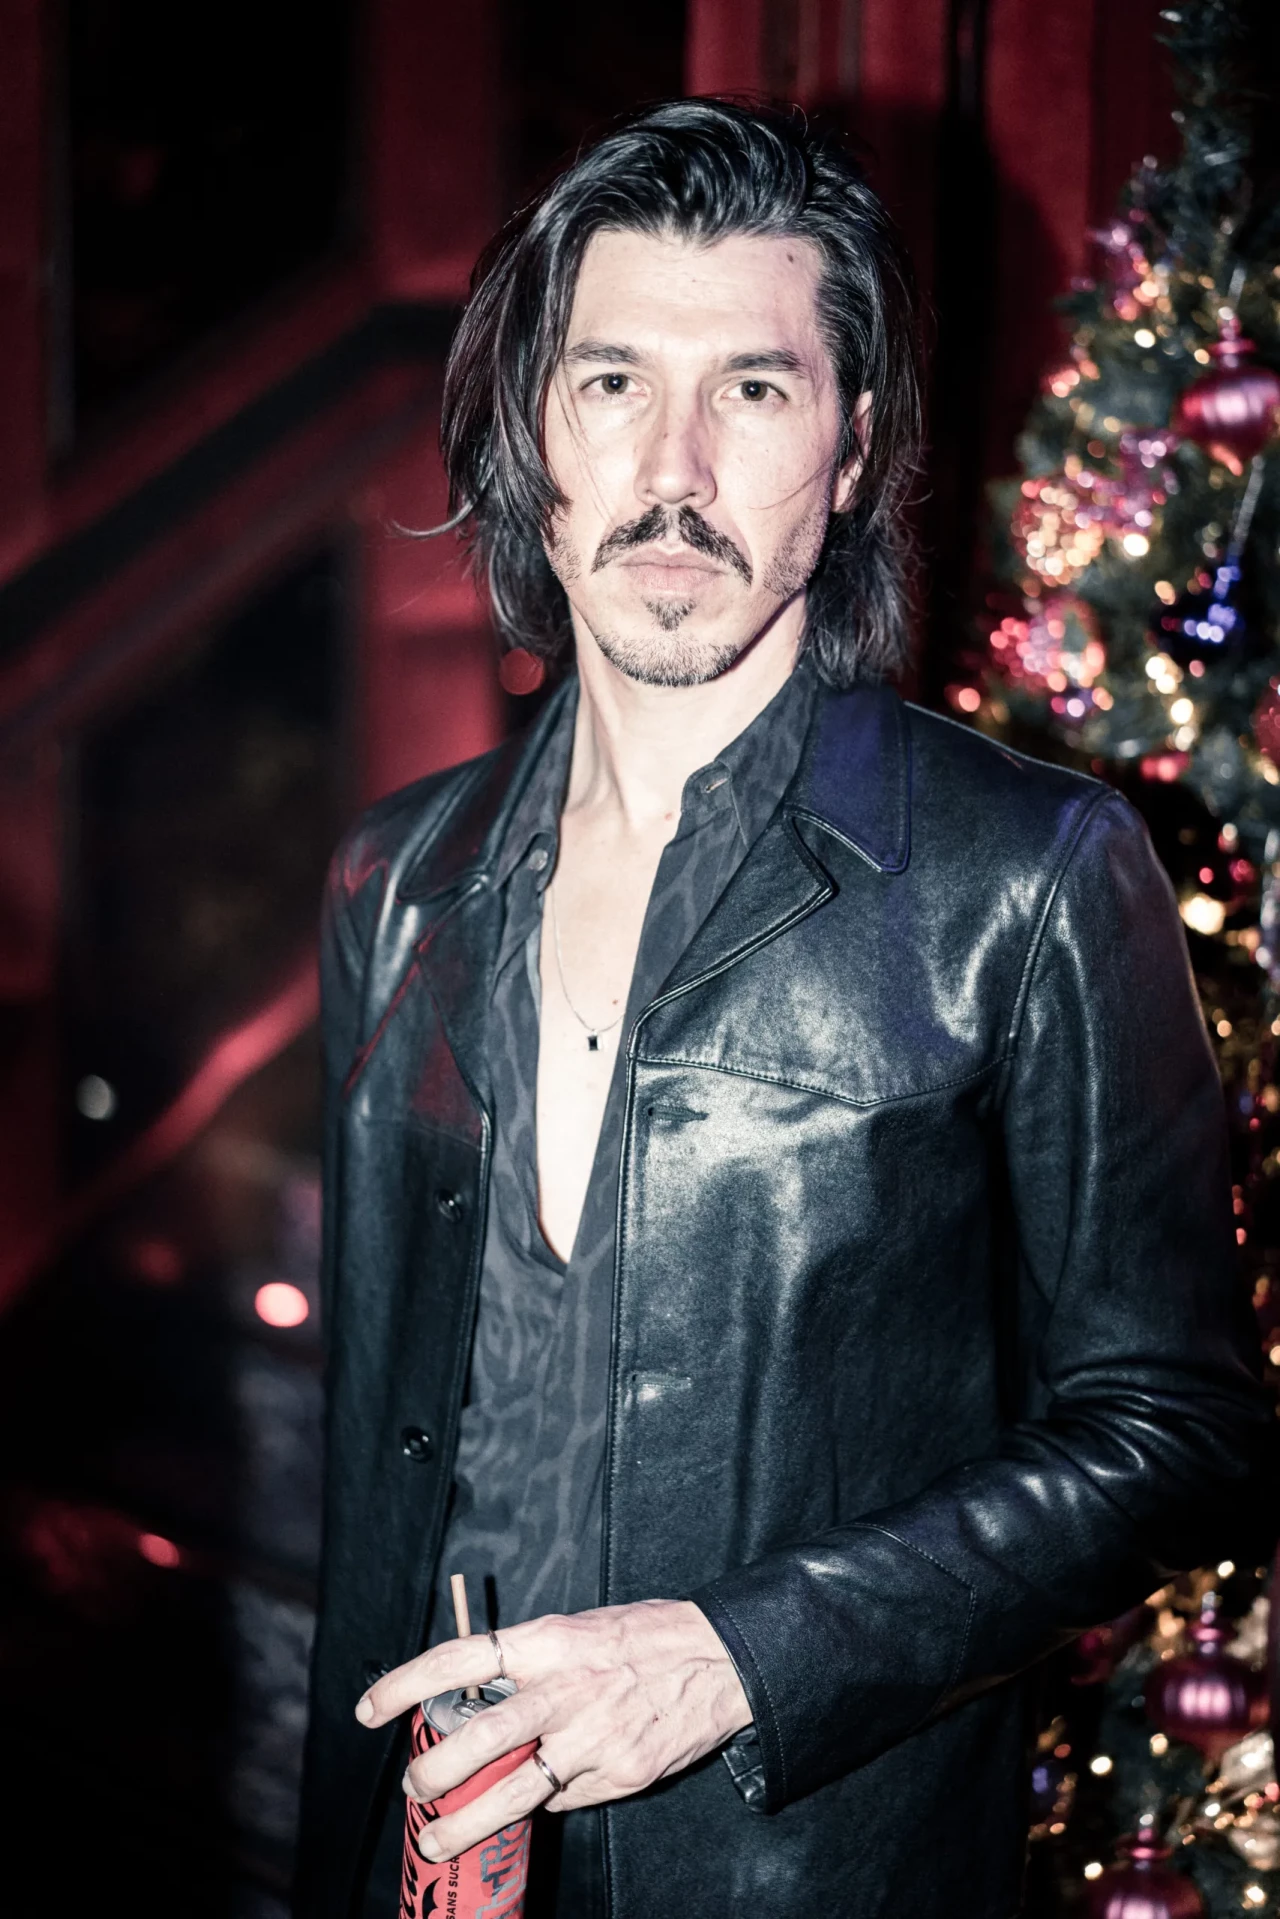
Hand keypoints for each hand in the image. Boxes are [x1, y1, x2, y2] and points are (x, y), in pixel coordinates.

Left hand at [354, 1599, 751, 1860]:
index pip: (462, 1658)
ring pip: (517, 1791)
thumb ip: (532, 1670)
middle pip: (482, 1736)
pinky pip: (567, 1799)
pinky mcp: (621, 1773)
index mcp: (549, 1642)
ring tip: (437, 1840)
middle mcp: (568, 1688)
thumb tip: (483, 1714)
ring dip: (468, 1821)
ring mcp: (595, 1736)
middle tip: (413, 1790)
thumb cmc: (644, 1638)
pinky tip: (541, 1800)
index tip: (371, 1708)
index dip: (408, 1683)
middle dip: (436, 1772)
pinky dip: (547, 1803)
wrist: (721, 1656)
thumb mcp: (579, 1631)